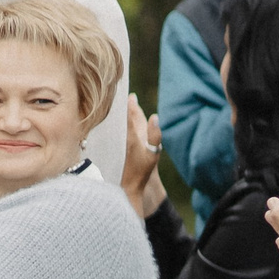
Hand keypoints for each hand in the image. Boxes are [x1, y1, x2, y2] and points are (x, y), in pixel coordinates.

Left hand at [120, 95, 165, 216]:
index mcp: (132, 135)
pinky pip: (123, 132)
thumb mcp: (154, 152)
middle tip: (126, 96)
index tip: (129, 94)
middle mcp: (126, 137)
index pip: (130, 115)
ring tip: (125, 107)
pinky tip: (124, 126)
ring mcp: (123, 143)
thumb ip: (155, 134)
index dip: (130, 104)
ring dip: (124, 116)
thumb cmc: (143, 169)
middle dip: (126, 107)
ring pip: (123, 125)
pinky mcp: (123, 149)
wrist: (131, 185)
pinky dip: (124, 125)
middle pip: (125, 118)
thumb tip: (155, 116)